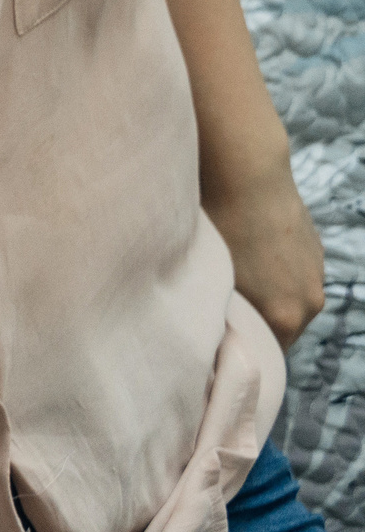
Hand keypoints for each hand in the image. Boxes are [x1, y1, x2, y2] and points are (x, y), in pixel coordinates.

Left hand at [204, 150, 325, 347]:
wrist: (247, 178)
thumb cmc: (219, 231)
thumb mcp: (215, 285)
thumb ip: (224, 318)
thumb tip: (216, 332)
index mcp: (286, 319)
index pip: (264, 353)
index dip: (239, 348)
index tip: (217, 340)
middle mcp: (309, 302)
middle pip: (280, 328)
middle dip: (254, 322)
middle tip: (219, 306)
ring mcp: (317, 274)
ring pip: (289, 300)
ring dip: (268, 295)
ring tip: (235, 274)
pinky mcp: (317, 251)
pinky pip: (294, 275)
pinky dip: (276, 272)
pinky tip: (251, 252)